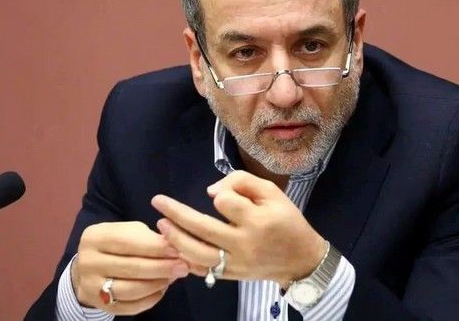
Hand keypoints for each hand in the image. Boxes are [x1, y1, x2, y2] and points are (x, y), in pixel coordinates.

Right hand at [72, 221, 189, 314]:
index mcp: (96, 237)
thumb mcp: (130, 232)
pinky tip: (162, 288)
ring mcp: (91, 286)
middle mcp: (88, 262)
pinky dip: (150, 298)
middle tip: (184, 267)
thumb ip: (152, 238)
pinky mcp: (99, 305)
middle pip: (132, 267)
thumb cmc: (118, 244)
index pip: (130, 242)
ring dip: (158, 284)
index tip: (179, 249)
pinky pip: (130, 306)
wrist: (90, 267)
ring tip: (174, 277)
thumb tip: (181, 248)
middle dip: (163, 267)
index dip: (157, 247)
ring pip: (132, 290)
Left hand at [151, 170, 326, 287]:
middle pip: (203, 228)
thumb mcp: (273, 193)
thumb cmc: (287, 221)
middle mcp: (244, 242)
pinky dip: (186, 259)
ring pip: (197, 252)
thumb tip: (211, 191)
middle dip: (176, 213)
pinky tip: (174, 248)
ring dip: (175, 238)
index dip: (221, 194)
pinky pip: (202, 269)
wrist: (300, 259)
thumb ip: (243, 182)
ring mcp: (236, 262)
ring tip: (161, 225)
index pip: (225, 202)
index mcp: (258, 220)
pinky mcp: (231, 275)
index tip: (225, 195)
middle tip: (157, 202)